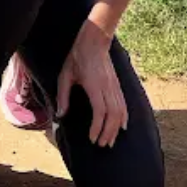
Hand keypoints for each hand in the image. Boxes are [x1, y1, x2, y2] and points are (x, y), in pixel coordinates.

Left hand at [57, 20, 127, 147]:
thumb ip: (63, 95)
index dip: (98, 128)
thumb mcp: (65, 75)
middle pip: (113, 115)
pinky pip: (124, 104)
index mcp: (94, 85)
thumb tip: (61, 114)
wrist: (94, 41)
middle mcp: (107, 87)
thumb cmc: (77, 57)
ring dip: (116, 128)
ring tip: (110, 141)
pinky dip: (124, 117)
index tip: (92, 139)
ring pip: (120, 111)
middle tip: (101, 145)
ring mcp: (115, 86)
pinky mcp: (118, 84)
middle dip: (108, 133)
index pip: (100, 111)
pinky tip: (123, 127)